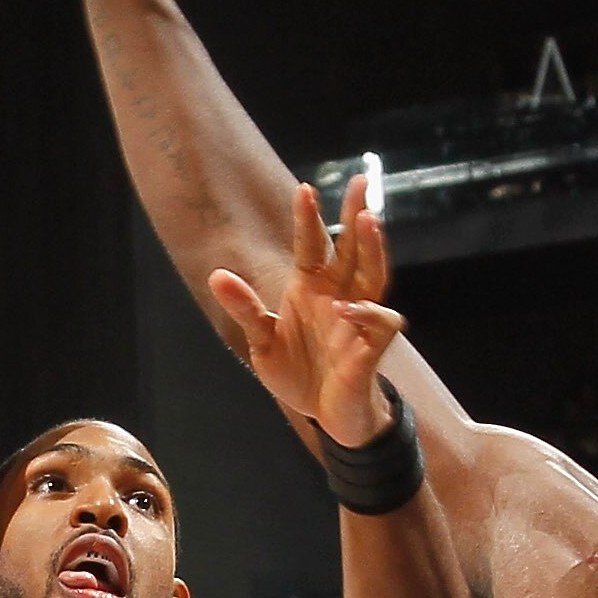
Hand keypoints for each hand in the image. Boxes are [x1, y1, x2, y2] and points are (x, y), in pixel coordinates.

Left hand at [209, 178, 404, 447]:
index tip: (305, 188)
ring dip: (373, 249)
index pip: (313, 245)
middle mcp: (339, 295)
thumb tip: (217, 274)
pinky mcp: (372, 347)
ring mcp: (359, 319)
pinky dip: (368, 313)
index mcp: (313, 288)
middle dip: (357, 214)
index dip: (309, 218)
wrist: (326, 416)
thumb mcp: (263, 341)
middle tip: (360, 181)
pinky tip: (351, 309)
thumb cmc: (300, 374)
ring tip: (370, 221)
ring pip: (374, 276)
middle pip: (353, 248)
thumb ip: (246, 308)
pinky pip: (380, 323)